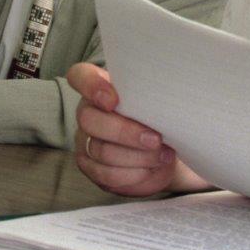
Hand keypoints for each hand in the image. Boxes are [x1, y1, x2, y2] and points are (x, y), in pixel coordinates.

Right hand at [67, 62, 209, 195]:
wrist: (164, 147)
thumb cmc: (159, 115)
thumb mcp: (157, 101)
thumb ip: (153, 94)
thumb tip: (169, 96)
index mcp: (99, 86)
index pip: (80, 76)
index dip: (91, 87)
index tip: (113, 100)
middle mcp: (87, 111)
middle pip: (89, 120)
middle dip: (125, 132)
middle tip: (155, 138)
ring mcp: (85, 140)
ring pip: (101, 150)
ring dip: (136, 156)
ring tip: (163, 155)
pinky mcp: (91, 166)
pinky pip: (106, 173)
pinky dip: (133, 173)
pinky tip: (151, 168)